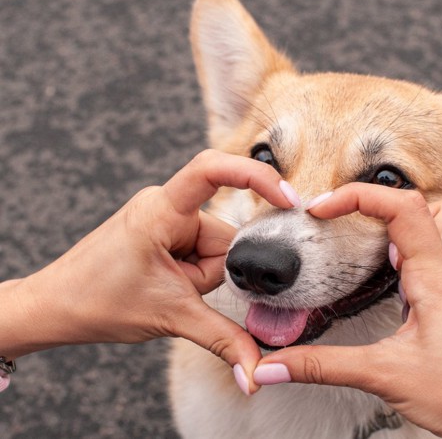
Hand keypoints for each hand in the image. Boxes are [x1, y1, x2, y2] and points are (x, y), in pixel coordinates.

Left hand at [2, 150, 295, 375]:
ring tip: (168, 290)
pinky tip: (169, 286)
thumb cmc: (97, 301)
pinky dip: (193, 273)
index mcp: (162, 210)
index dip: (255, 176)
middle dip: (213, 271)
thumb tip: (257, 371)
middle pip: (222, 234)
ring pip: (213, 247)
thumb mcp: (171, 317)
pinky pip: (199, 250)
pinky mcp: (164, 230)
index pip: (212, 170)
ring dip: (201, 277)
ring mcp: (164, 217)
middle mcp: (165, 205)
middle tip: (182, 291)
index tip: (287, 199)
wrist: (55, 306)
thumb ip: (223, 338)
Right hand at [255, 184, 441, 438]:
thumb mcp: (384, 376)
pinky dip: (415, 254)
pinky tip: (395, 281)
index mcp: (436, 277)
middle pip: (434, 204)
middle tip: (353, 220)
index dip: (357, 196)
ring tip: (373, 243)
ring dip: (410, 224)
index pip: (403, 207)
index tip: (323, 209)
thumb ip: (323, 367)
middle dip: (388, 201)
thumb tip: (275, 366)